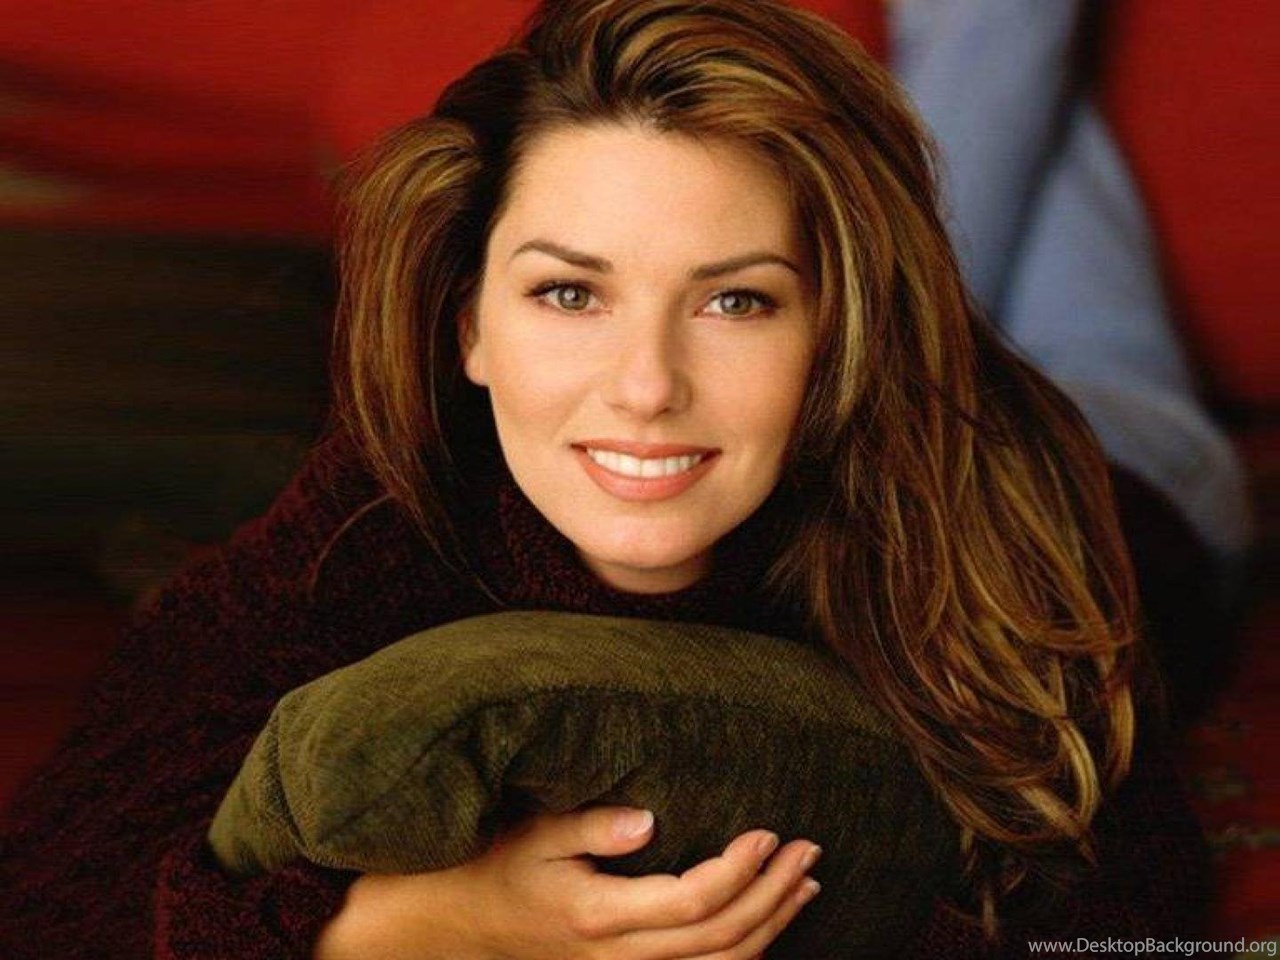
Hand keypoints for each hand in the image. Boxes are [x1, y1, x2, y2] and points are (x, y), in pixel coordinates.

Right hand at [314, 806, 821, 959]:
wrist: (455, 926)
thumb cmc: (495, 869)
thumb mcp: (533, 835)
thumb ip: (592, 828)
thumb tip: (650, 818)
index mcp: (597, 917)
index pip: (691, 904)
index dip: (738, 870)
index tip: (770, 831)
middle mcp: (617, 957)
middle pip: (719, 940)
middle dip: (772, 896)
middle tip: (810, 850)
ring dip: (770, 927)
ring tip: (807, 883)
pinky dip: (742, 955)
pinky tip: (766, 927)